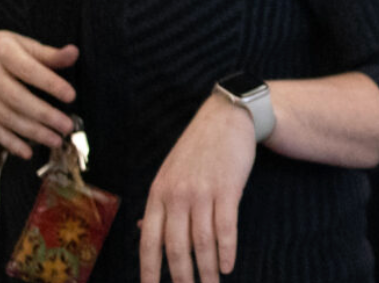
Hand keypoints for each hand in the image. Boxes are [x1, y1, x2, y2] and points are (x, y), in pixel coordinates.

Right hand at [0, 30, 76, 158]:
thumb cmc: (3, 52)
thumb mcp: (24, 46)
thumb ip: (49, 55)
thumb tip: (74, 52)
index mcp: (4, 53)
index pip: (29, 71)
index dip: (50, 84)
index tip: (71, 96)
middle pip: (17, 98)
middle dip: (44, 114)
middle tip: (67, 127)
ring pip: (6, 116)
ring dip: (32, 132)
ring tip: (55, 141)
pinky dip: (10, 143)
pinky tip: (27, 152)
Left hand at [140, 91, 256, 282]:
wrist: (226, 118)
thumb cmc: (197, 148)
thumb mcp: (169, 172)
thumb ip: (159, 203)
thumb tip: (144, 230)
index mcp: (157, 194)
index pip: (149, 241)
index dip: (149, 269)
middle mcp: (176, 196)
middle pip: (176, 247)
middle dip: (181, 276)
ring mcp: (202, 192)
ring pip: (202, 241)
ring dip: (207, 269)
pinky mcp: (228, 188)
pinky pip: (226, 227)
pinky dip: (227, 250)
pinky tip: (228, 265)